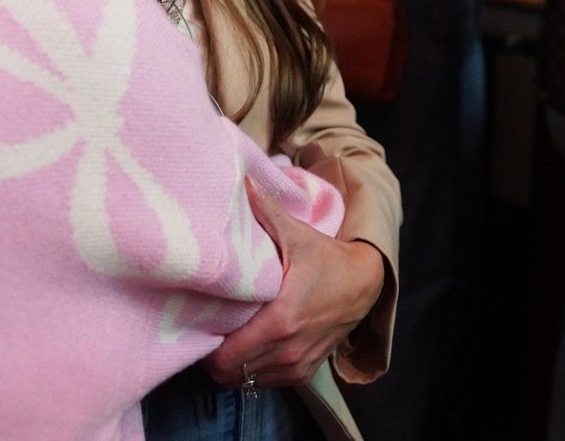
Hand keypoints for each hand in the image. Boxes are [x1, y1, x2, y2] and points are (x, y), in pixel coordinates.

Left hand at [204, 180, 384, 388]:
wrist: (365, 284)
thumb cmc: (327, 259)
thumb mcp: (298, 235)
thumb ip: (266, 212)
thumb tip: (242, 182)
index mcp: (281, 320)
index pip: (226, 357)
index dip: (205, 345)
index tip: (199, 324)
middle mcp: (288, 350)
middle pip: (230, 373)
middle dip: (214, 356)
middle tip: (208, 329)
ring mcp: (297, 365)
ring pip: (246, 380)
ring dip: (233, 364)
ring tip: (227, 337)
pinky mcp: (304, 372)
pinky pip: (265, 381)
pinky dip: (253, 369)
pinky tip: (250, 345)